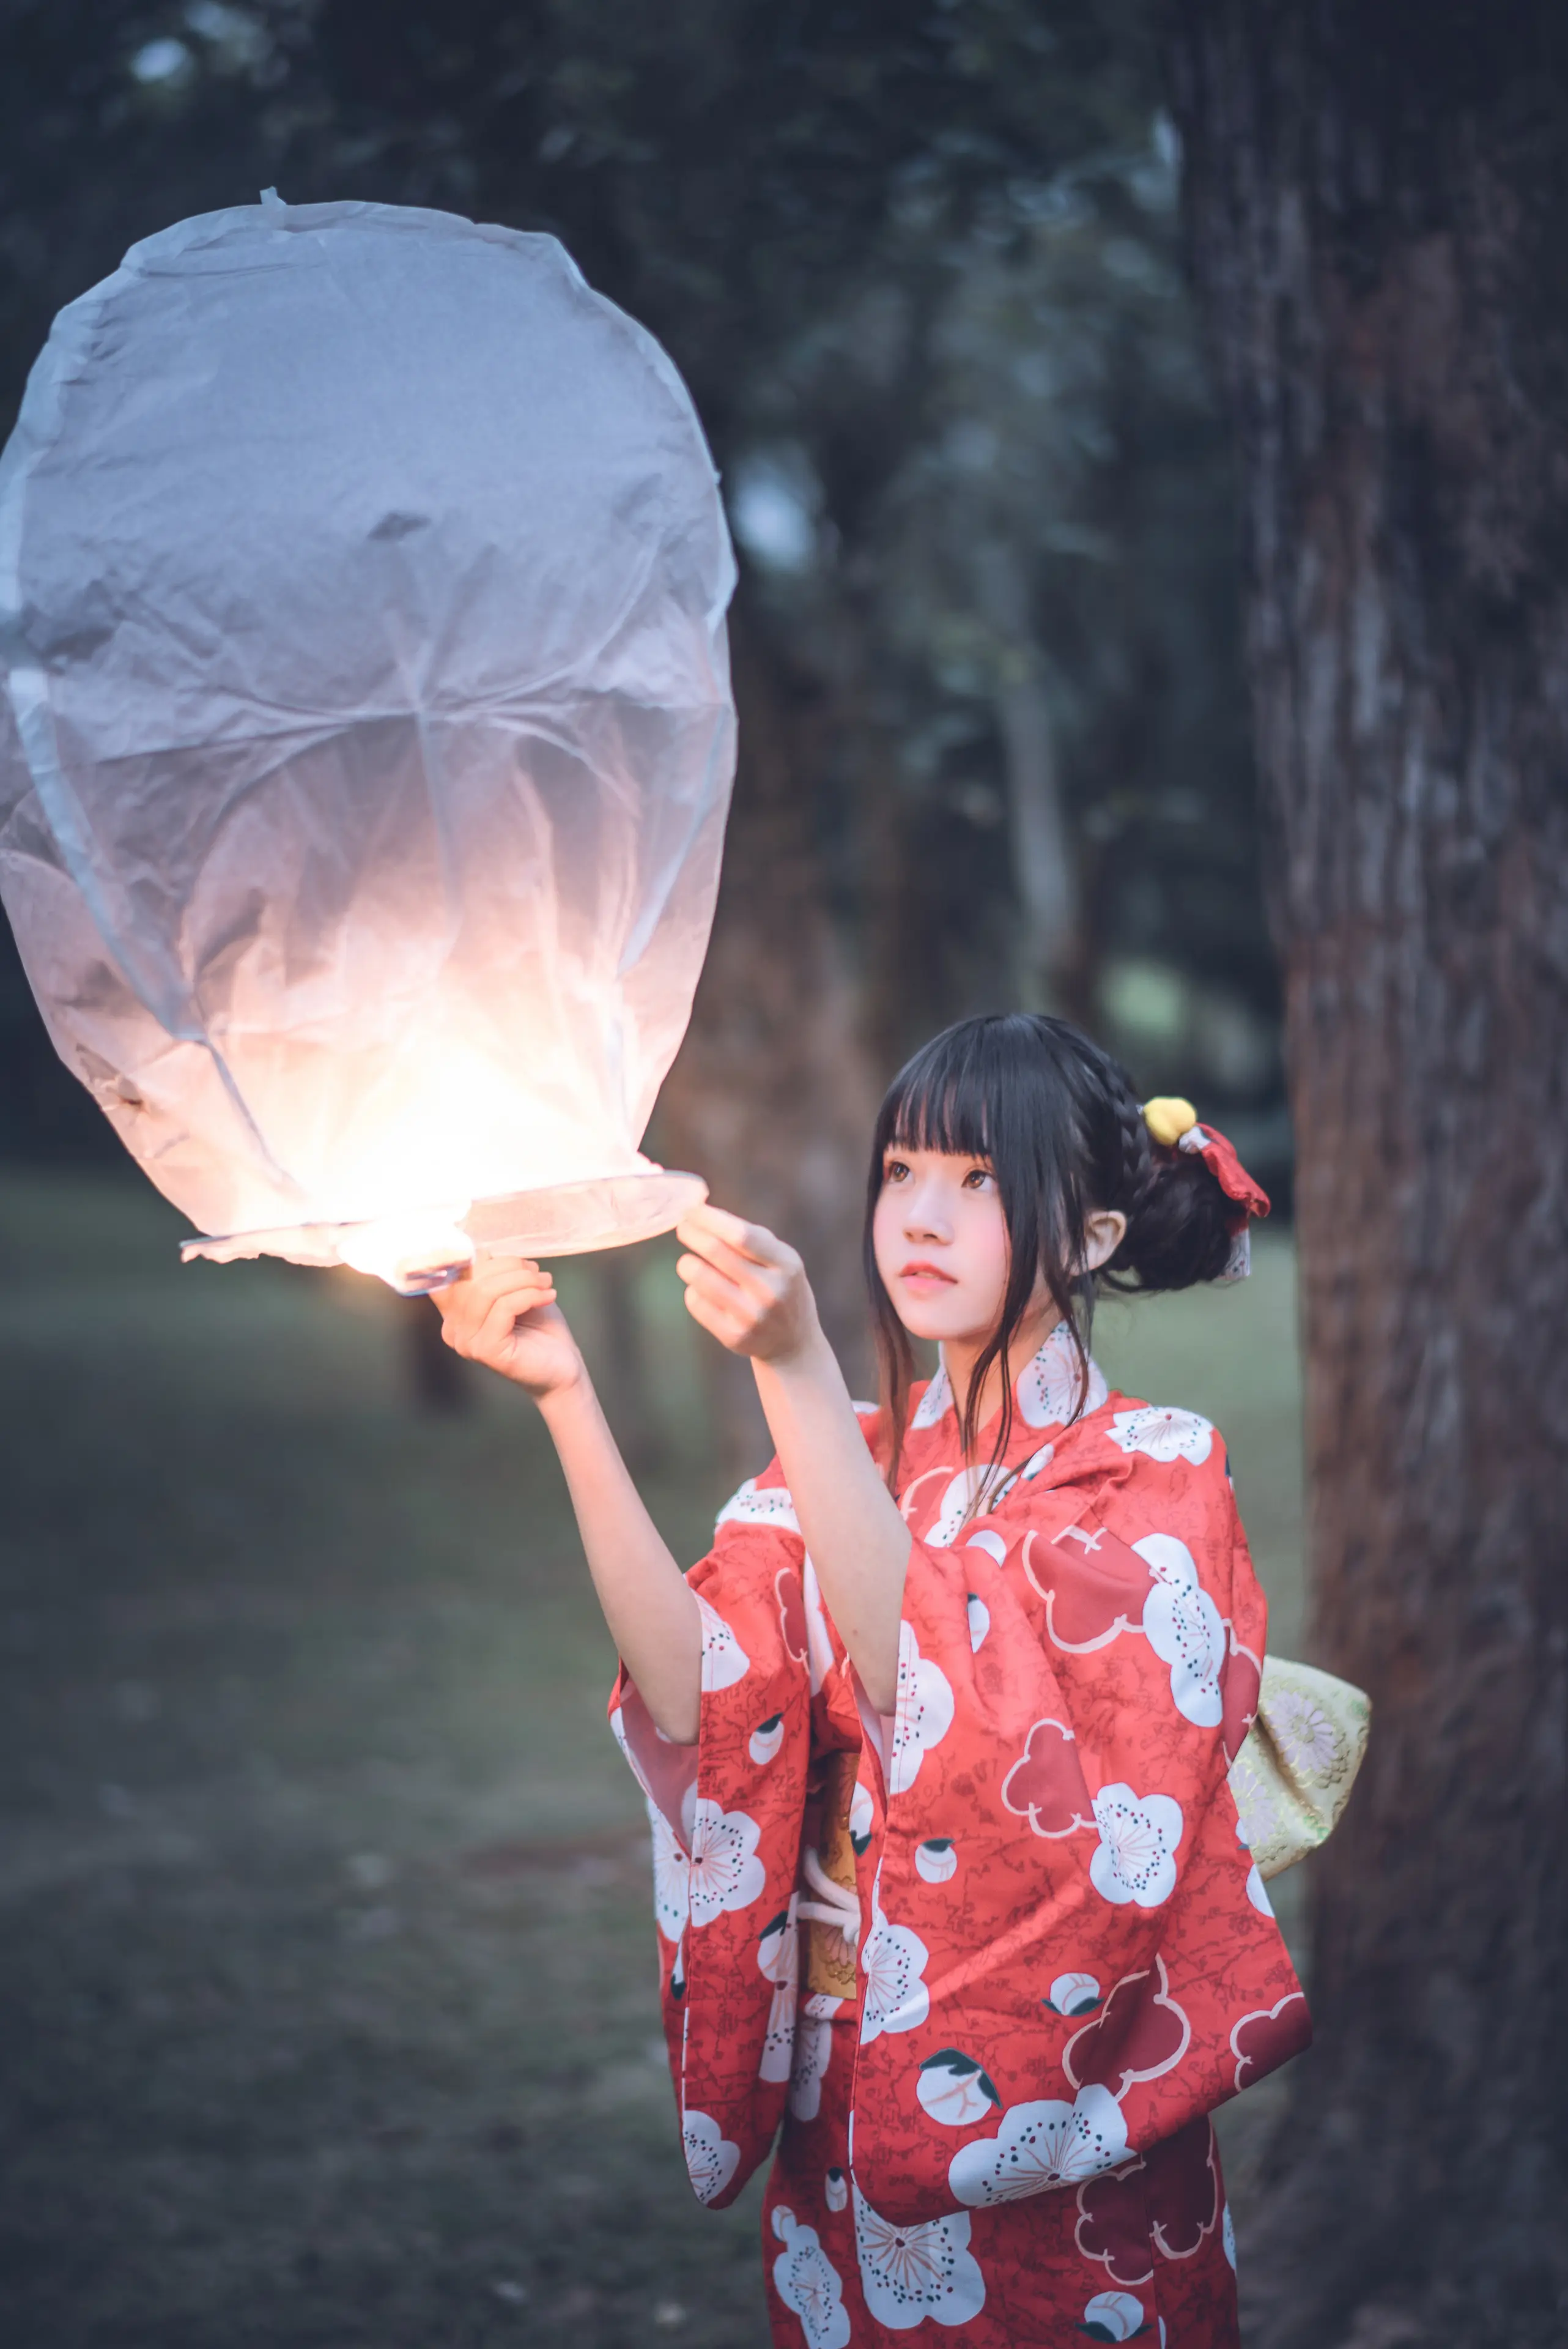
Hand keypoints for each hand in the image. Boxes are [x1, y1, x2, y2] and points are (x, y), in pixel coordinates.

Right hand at [433, 1255, 583, 1398]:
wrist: (562, 1365)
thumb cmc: (538, 1326)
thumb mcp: (512, 1290)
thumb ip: (491, 1274)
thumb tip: (480, 1252)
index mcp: (454, 1313)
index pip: (450, 1275)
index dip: (475, 1259)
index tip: (508, 1259)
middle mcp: (452, 1329)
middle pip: (471, 1279)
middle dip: (509, 1267)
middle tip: (538, 1273)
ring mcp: (466, 1342)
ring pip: (486, 1292)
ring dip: (523, 1280)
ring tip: (546, 1284)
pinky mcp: (485, 1350)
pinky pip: (503, 1308)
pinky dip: (530, 1295)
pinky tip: (548, 1297)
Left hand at [675, 1204, 823, 1366]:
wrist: (794, 1343)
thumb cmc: (780, 1287)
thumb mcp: (781, 1260)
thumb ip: (750, 1237)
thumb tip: (703, 1215)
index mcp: (786, 1265)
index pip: (741, 1236)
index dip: (711, 1219)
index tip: (692, 1210)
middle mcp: (771, 1291)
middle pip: (715, 1252)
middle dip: (691, 1233)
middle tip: (682, 1227)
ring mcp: (752, 1317)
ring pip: (699, 1277)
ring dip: (687, 1263)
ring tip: (689, 1262)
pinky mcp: (734, 1337)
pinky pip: (696, 1302)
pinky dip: (693, 1290)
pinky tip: (702, 1290)